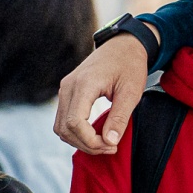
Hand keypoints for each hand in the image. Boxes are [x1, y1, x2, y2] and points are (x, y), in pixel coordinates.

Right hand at [54, 33, 150, 155]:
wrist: (123, 45)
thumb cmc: (130, 65)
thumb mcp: (131, 92)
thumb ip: (119, 118)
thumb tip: (110, 142)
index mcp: (84, 84)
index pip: (75, 123)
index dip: (91, 141)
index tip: (111, 145)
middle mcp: (68, 86)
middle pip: (65, 129)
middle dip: (86, 144)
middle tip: (110, 147)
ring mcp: (65, 89)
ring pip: (61, 127)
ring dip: (80, 141)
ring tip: (103, 143)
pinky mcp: (67, 92)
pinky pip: (64, 120)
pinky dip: (76, 132)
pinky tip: (95, 134)